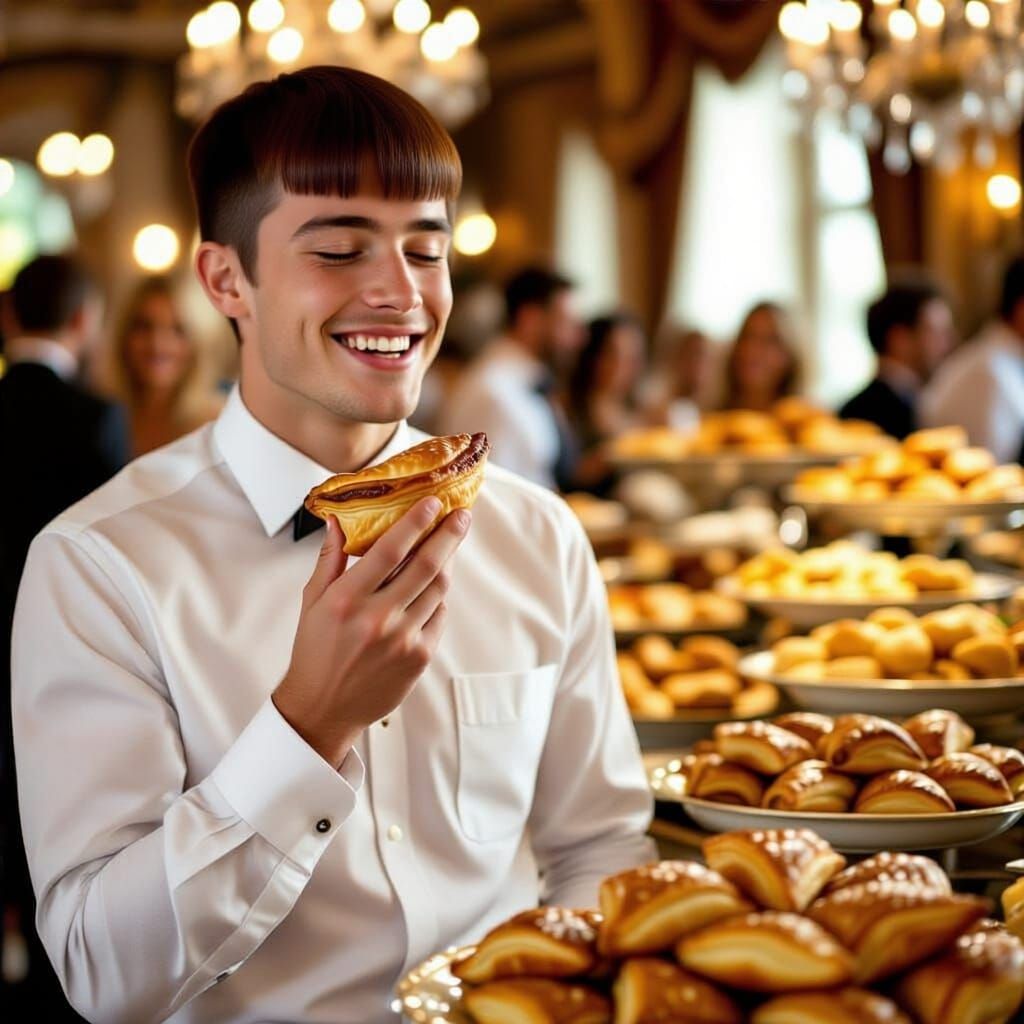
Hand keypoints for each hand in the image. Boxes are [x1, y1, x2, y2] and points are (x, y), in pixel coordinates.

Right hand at [273, 496, 470, 766]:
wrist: (324, 708)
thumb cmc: (316, 649)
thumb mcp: (313, 601)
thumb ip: (330, 559)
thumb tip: (340, 519)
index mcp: (347, 599)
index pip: (390, 549)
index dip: (416, 522)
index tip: (433, 501)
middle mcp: (377, 618)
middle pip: (426, 565)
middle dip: (449, 535)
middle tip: (463, 515)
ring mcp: (402, 639)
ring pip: (439, 589)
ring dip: (448, 562)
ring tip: (451, 544)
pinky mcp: (419, 657)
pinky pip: (439, 616)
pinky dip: (439, 597)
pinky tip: (434, 586)